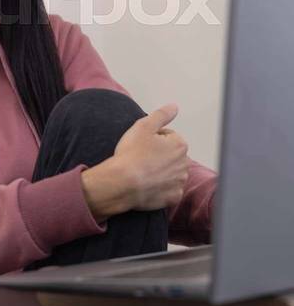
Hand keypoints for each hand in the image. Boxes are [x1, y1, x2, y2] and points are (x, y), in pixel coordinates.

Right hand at [80, 103, 189, 222]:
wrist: (122, 183)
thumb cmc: (131, 154)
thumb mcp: (143, 126)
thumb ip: (161, 115)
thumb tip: (174, 107)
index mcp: (180, 145)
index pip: (169, 136)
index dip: (153, 139)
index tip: (142, 145)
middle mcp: (185, 164)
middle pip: (172, 155)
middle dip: (160, 155)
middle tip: (142, 158)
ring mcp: (180, 182)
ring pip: (172, 173)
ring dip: (162, 171)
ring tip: (144, 172)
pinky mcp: (173, 198)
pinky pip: (170, 191)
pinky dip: (161, 188)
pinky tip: (148, 185)